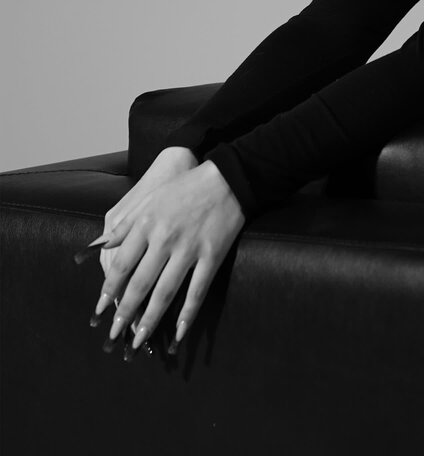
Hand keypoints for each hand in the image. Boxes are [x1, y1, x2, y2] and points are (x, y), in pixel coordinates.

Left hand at [92, 161, 244, 353]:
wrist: (228, 178)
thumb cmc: (186, 187)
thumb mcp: (150, 199)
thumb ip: (125, 225)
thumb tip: (98, 248)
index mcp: (146, 225)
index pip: (121, 266)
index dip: (108, 291)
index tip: (100, 310)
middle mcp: (164, 240)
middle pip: (139, 284)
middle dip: (124, 313)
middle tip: (114, 336)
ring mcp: (189, 250)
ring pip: (165, 293)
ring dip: (150, 320)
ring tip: (138, 340)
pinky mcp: (212, 256)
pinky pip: (197, 291)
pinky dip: (188, 315)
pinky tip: (179, 333)